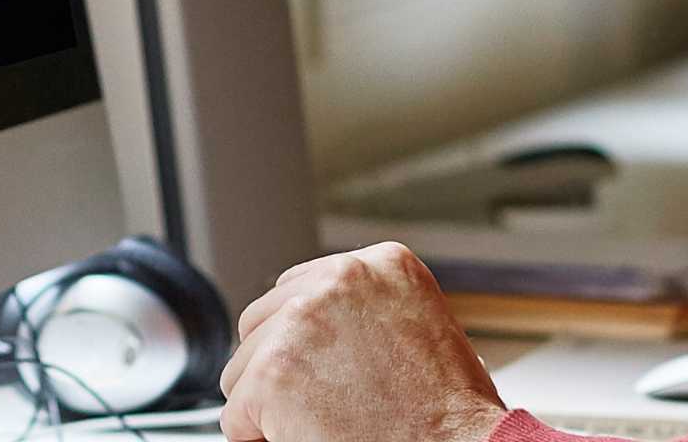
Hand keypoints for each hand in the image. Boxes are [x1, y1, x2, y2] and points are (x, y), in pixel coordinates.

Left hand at [218, 242, 507, 441]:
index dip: (308, 342)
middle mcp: (340, 280)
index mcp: (384, 262)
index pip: (301, 289)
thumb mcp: (423, 328)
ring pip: (243, 367)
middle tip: (325, 401)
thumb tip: (322, 325)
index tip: (333, 368)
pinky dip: (260, 437)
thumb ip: (369, 310)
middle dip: (282, 365)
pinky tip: (305, 438)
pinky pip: (236, 415)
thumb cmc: (451, 413)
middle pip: (264, 321)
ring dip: (270, 401)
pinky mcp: (272, 374)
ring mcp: (301, 323)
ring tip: (323, 420)